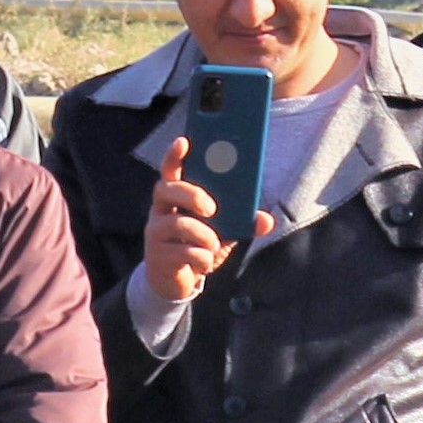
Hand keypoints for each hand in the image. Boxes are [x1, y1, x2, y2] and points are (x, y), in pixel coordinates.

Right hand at [143, 136, 231, 306]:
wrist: (179, 282)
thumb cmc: (198, 246)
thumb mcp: (223, 232)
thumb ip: (242, 222)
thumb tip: (267, 220)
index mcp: (176, 198)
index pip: (170, 170)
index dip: (174, 155)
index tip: (184, 141)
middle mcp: (160, 210)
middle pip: (167, 189)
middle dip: (192, 195)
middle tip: (212, 209)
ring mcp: (155, 233)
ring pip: (178, 224)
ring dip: (204, 236)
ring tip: (213, 245)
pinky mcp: (157, 256)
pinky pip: (182, 252)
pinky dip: (201, 259)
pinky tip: (205, 263)